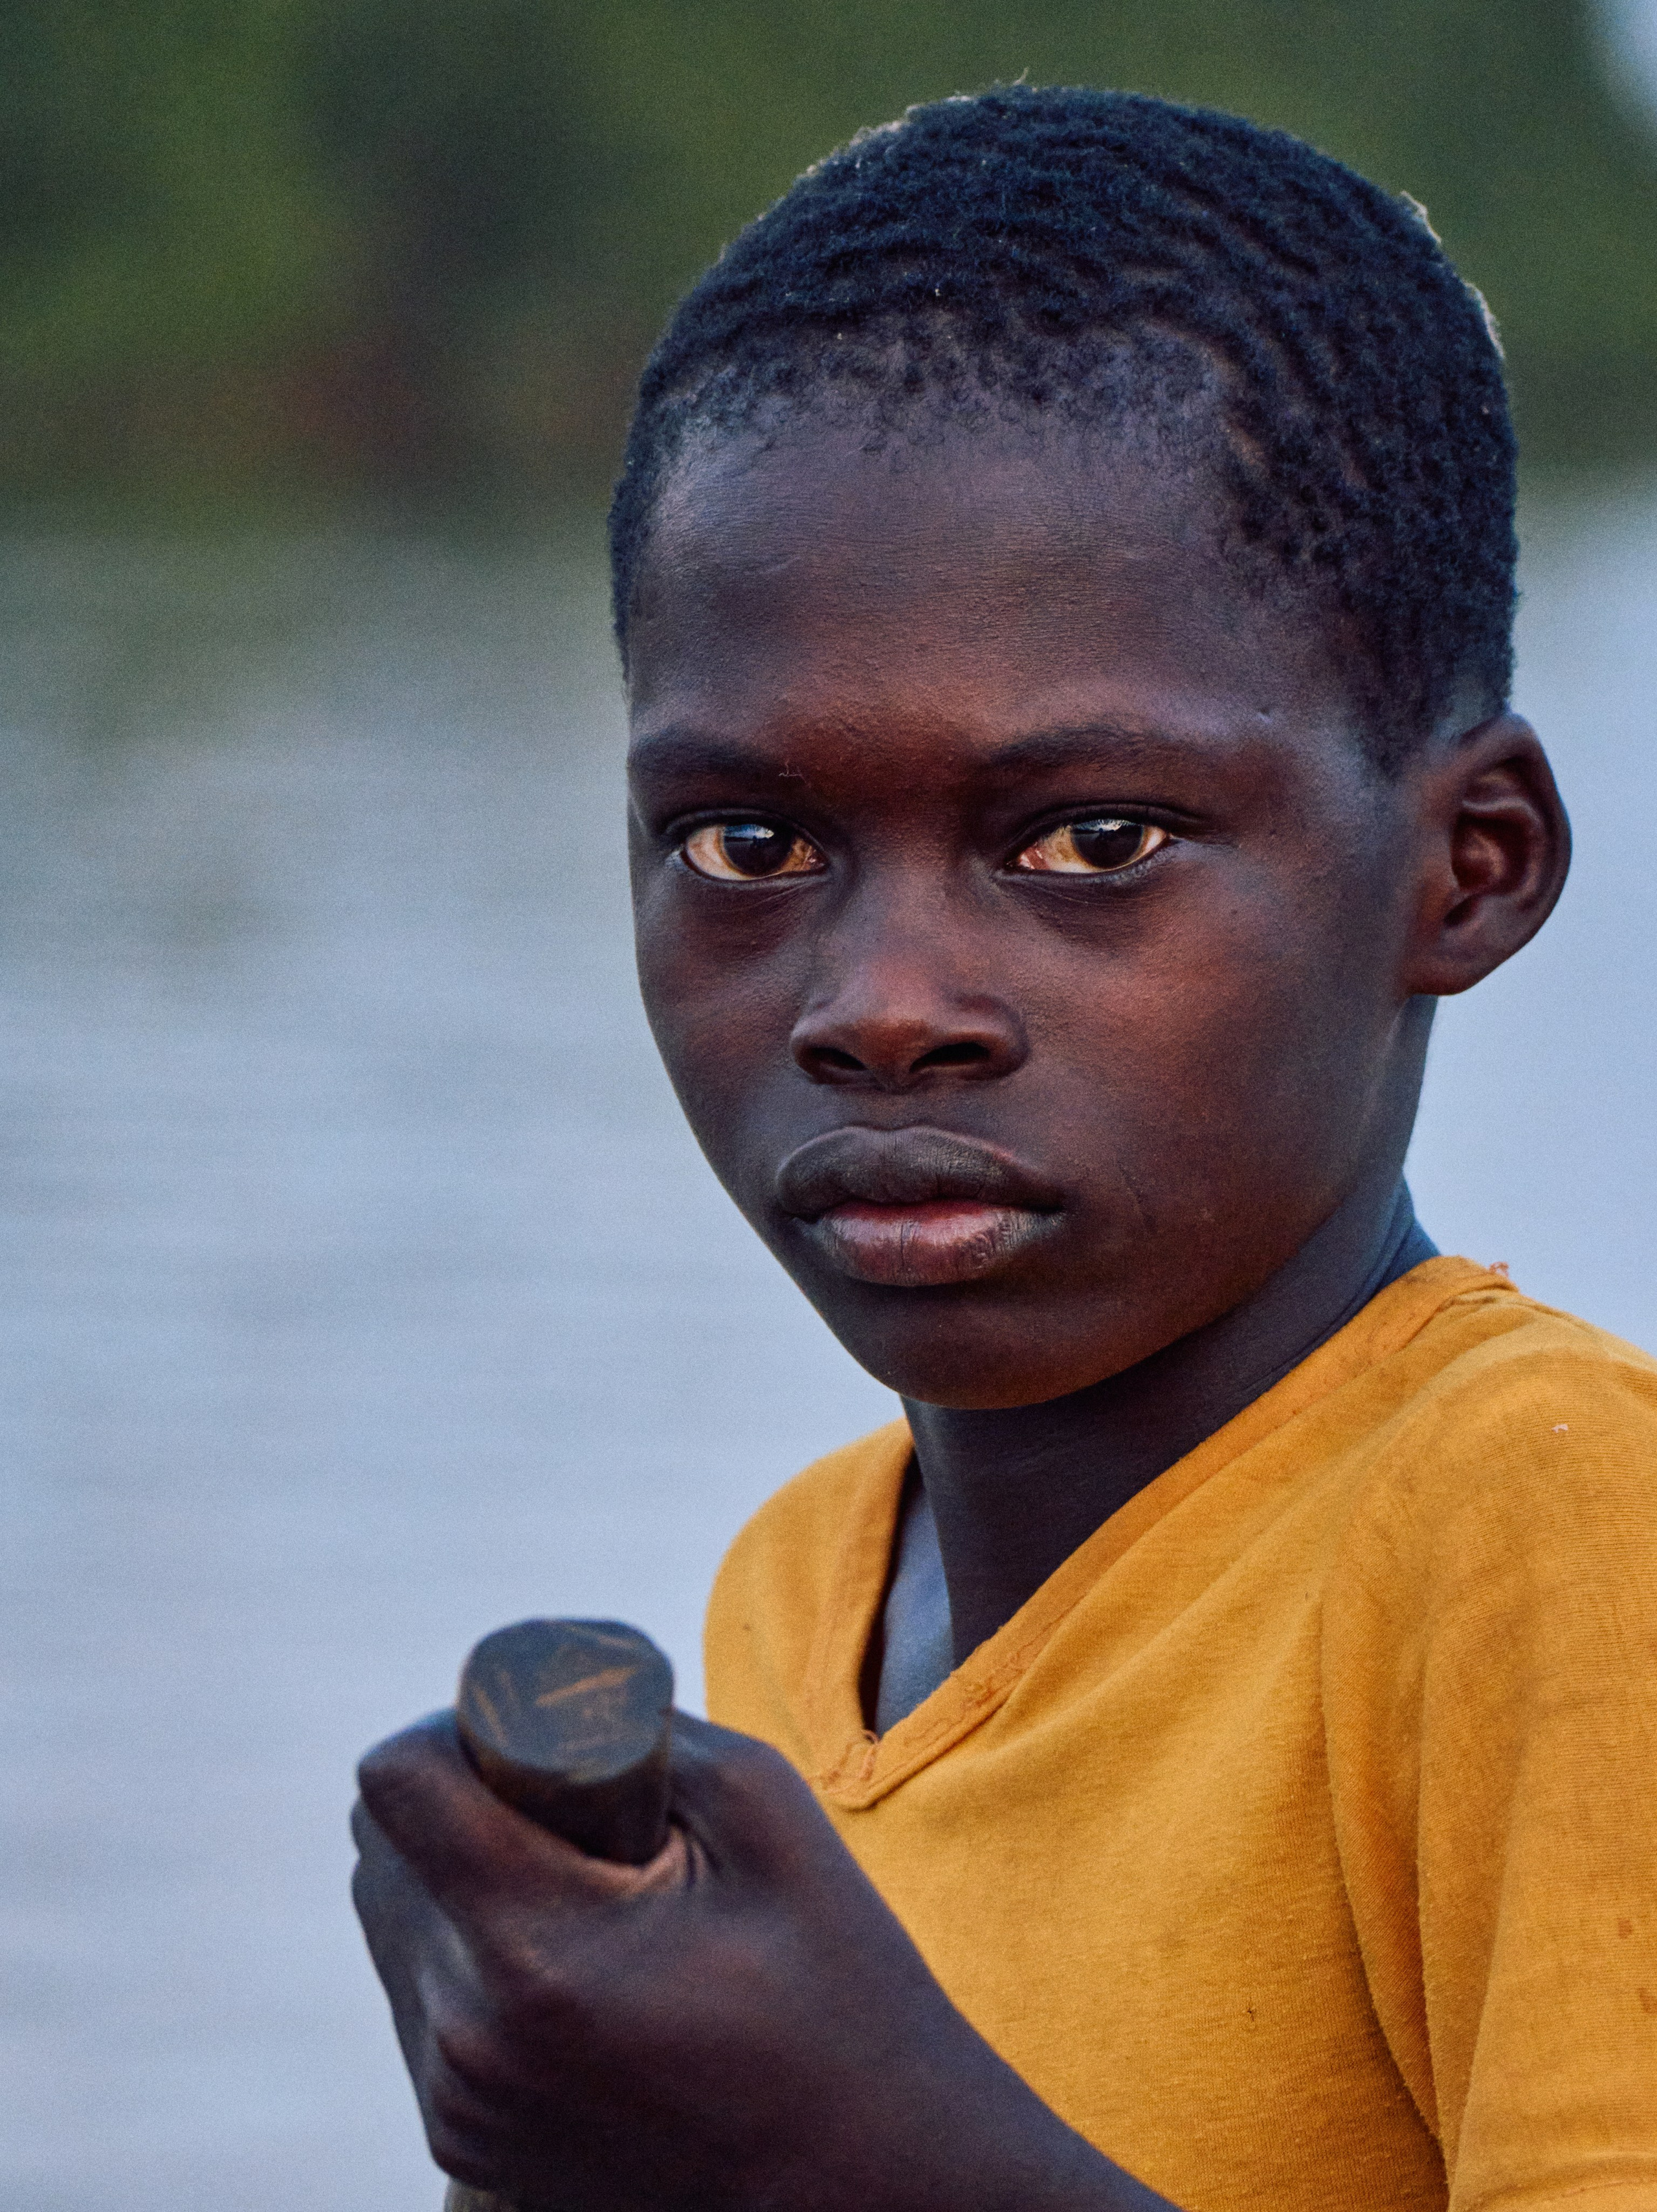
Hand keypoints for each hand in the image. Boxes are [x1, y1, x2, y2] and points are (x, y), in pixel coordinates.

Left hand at [351, 1710, 1166, 2211]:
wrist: (862, 2177)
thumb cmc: (832, 1982)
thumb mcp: (760, 1809)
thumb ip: (639, 1728)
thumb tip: (550, 1690)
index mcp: (532, 1952)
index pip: (395, 1785)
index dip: (451, 1728)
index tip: (527, 1737)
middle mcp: (466, 2035)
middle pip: (380, 1847)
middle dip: (459, 1796)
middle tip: (570, 1805)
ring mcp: (456, 2099)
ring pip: (391, 1919)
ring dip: (457, 1872)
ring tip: (582, 1886)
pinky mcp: (461, 2137)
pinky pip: (420, 1996)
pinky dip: (472, 1950)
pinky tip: (576, 1957)